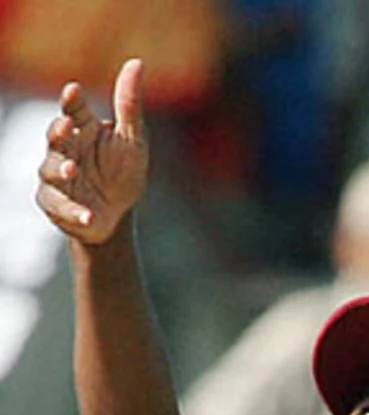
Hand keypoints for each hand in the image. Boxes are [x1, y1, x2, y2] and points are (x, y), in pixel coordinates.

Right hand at [36, 58, 148, 245]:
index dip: (72, 101)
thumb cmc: (123, 173)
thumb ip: (129, 105)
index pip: (73, 110)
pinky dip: (73, 212)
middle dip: (58, 132)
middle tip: (66, 128)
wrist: (117, 215)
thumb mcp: (133, 141)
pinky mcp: (54, 203)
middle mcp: (65, 149)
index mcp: (82, 129)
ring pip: (50, 169)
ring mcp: (56, 176)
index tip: (74, 92)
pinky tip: (89, 216)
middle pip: (55, 136)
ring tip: (73, 170)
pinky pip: (58, 205)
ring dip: (60, 170)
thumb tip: (137, 62)